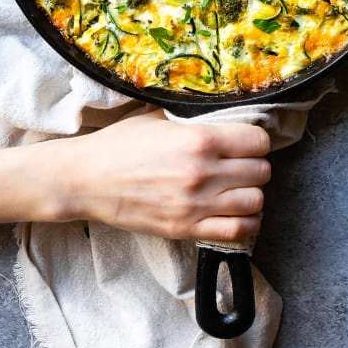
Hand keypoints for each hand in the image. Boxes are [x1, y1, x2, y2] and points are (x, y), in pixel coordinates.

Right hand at [51, 109, 270, 242]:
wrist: (86, 180)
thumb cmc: (119, 144)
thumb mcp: (158, 117)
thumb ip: (194, 119)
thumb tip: (221, 116)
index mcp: (199, 139)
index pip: (257, 141)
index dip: (255, 141)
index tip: (246, 143)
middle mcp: (203, 172)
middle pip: (261, 171)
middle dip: (255, 166)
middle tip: (241, 166)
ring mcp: (196, 204)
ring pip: (255, 201)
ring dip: (252, 194)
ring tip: (239, 189)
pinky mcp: (186, 229)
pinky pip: (238, 231)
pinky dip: (246, 223)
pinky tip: (236, 213)